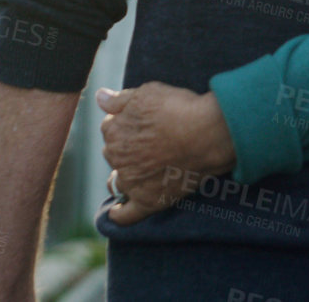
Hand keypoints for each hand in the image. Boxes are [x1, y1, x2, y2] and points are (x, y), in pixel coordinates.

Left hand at [97, 83, 236, 225]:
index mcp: (113, 131)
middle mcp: (117, 158)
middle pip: (114, 153)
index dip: (128, 124)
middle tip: (151, 143)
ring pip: (118, 181)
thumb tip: (99, 97)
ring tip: (143, 171)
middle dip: (127, 148)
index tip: (144, 124)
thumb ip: (120, 99)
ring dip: (125, 176)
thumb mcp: (147, 93)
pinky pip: (127, 215)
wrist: (208, 134)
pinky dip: (119, 215)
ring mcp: (132, 182)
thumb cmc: (180, 110)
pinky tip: (117, 213)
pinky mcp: (148, 201)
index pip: (111, 128)